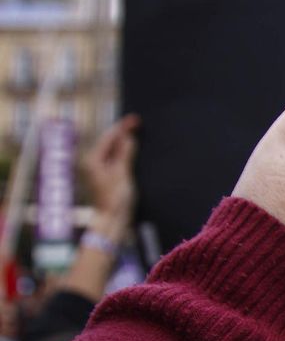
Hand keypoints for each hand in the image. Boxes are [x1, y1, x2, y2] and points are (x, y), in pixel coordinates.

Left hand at [84, 114, 138, 232]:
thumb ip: (124, 153)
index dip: (123, 127)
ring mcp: (98, 170)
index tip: (135, 119)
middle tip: (137, 123)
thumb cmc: (115, 199)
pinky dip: (123, 153)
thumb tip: (127, 136)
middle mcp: (92, 163)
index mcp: (93, 159)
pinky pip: (114, 159)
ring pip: (112, 150)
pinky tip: (131, 151)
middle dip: (122, 132)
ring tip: (136, 133)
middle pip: (109, 142)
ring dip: (123, 143)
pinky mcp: (105, 177)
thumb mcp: (122, 173)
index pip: (109, 137)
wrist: (111, 221)